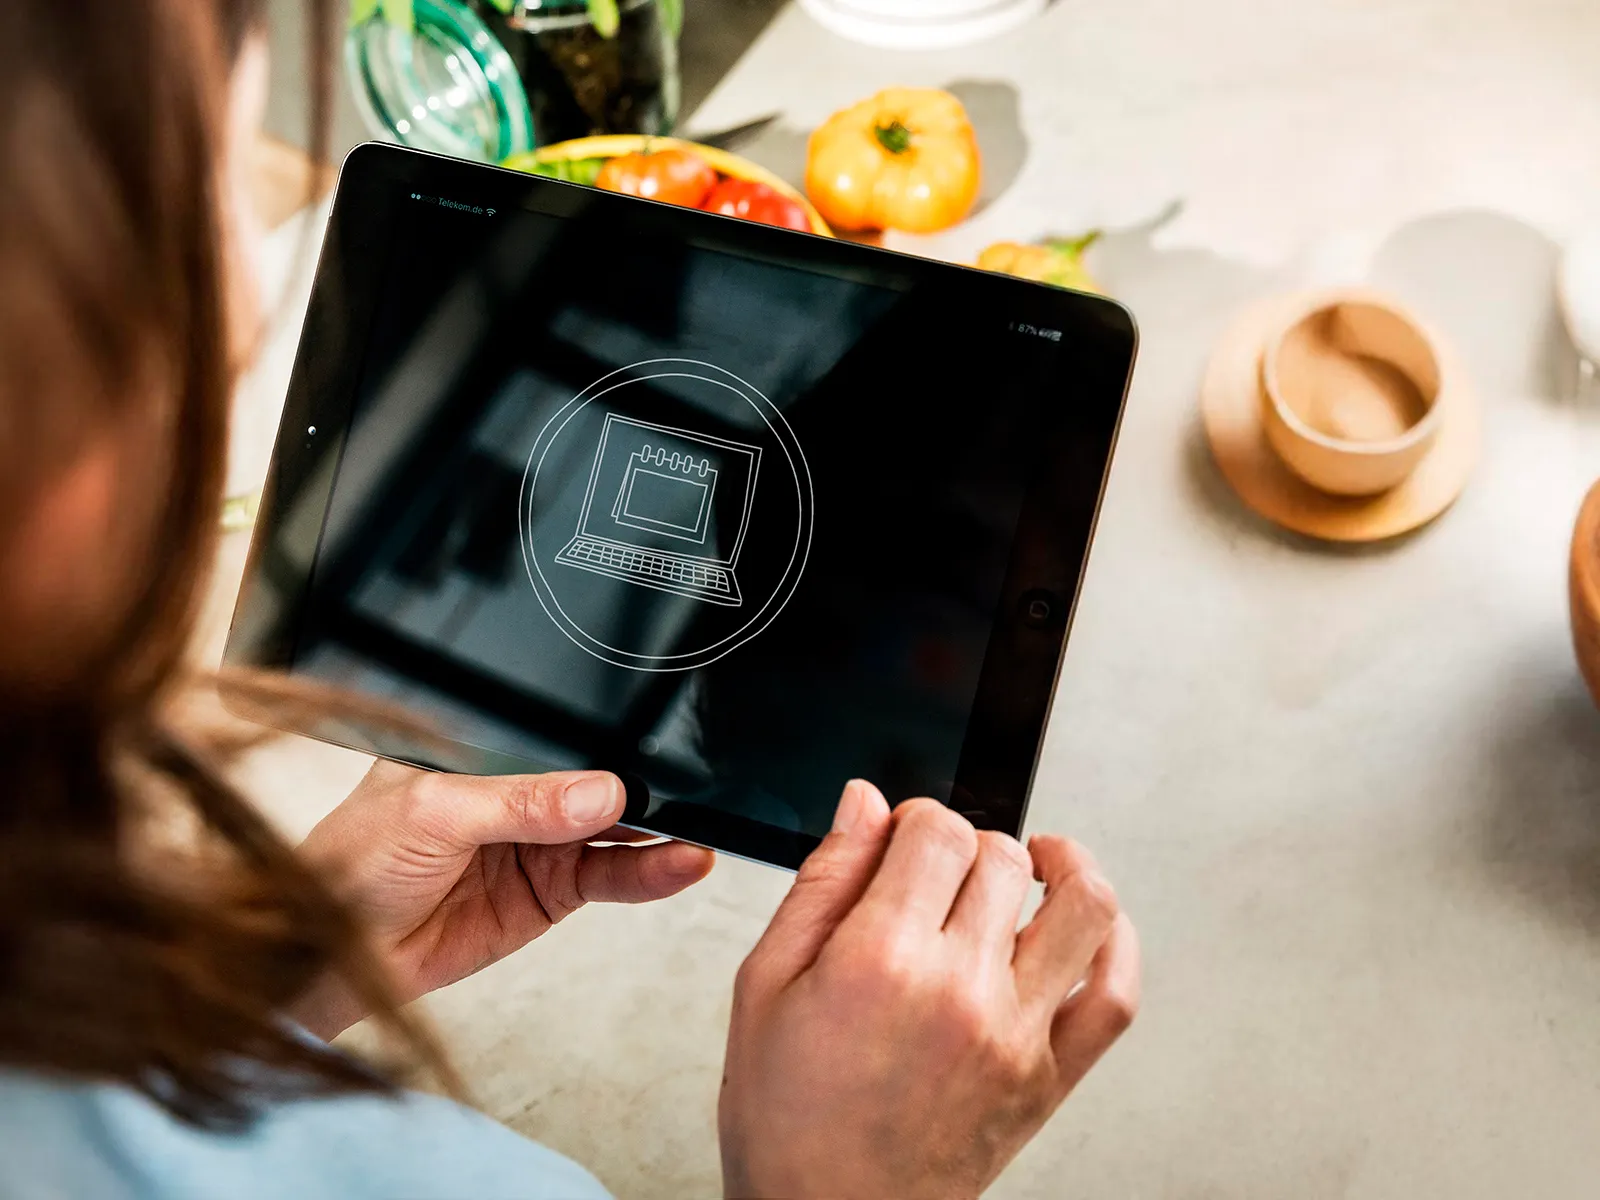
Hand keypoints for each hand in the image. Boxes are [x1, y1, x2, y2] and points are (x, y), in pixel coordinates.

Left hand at [294, 761, 713, 1037]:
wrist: (332, 956)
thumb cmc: (351, 864)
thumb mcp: (434, 812)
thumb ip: (521, 802)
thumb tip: (599, 794)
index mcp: (484, 746)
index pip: (558, 731)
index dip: (605, 735)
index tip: (655, 743)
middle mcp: (517, 790)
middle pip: (598, 779)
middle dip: (646, 784)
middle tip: (692, 792)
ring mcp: (537, 840)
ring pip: (615, 830)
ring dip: (658, 834)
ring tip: (696, 836)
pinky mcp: (550, 890)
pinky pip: (610, 876)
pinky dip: (647, 873)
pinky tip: (676, 866)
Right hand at [719, 782, 1138, 1199]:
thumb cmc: (788, 1119)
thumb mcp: (766, 984)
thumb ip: (823, 882)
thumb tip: (863, 806)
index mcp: (882, 960)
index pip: (937, 832)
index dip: (917, 817)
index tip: (902, 837)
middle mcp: (960, 991)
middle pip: (1002, 858)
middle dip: (968, 844)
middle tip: (938, 869)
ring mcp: (1016, 1035)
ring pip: (1083, 907)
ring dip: (1065, 867)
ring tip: (1036, 863)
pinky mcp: (1048, 1077)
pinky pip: (1115, 996)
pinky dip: (1116, 946)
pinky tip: (1079, 927)